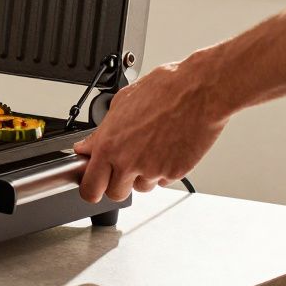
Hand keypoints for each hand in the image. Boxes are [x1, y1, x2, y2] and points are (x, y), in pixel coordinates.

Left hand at [72, 59, 229, 202]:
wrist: (198, 91)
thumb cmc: (162, 90)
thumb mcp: (120, 104)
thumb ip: (101, 133)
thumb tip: (87, 147)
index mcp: (109, 145)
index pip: (90, 187)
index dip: (91, 189)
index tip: (93, 185)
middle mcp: (128, 161)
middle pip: (115, 194)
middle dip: (117, 184)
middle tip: (122, 168)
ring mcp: (153, 170)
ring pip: (141, 187)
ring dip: (142, 175)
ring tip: (150, 148)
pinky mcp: (175, 173)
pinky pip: (163, 180)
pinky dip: (163, 169)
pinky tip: (167, 147)